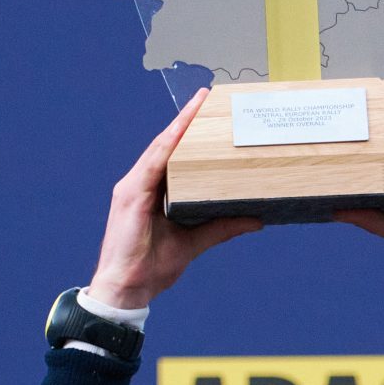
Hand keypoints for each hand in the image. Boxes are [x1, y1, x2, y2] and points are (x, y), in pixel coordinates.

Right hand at [87, 88, 261, 308]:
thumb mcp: (196, 241)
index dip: (188, 131)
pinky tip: (181, 130)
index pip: (174, 155)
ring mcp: (133, 187)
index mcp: (153, 192)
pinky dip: (168, 145)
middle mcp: (141, 183)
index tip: (206, 108)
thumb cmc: (153, 266)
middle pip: (168, 145)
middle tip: (208, 97)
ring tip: (199, 104)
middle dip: (187, 120)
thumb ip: (222, 226)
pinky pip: (153, 163)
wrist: (128, 288)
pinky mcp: (130, 195)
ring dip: (180, 125)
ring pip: (160, 148)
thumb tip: (255, 218)